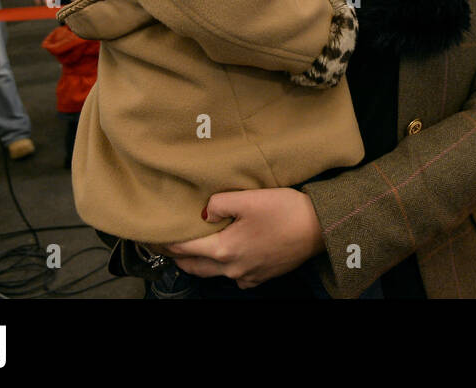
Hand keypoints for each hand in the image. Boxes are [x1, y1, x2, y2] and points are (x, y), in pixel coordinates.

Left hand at [159, 188, 324, 288]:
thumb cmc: (286, 211)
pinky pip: (235, 276)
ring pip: (214, 273)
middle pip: (194, 267)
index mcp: (224, 249)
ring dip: (200, 263)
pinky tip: (229, 257)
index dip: (167, 242)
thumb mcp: (249, 198)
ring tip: (195, 250)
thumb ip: (219, 203)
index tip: (155, 236)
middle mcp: (232, 268)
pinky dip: (225, 268)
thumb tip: (203, 213)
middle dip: (179, 257)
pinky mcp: (262, 276)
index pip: (184, 248)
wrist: (320, 228)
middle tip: (169, 245)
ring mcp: (247, 275)